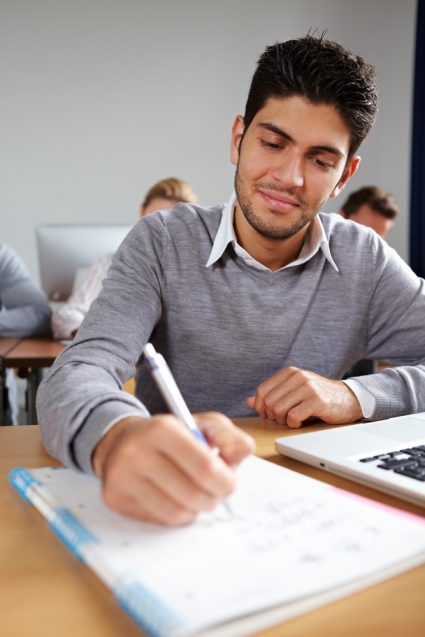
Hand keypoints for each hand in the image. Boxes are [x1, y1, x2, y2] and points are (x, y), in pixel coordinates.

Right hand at [92, 412, 254, 524]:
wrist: (122, 440)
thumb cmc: (171, 435)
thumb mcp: (203, 425)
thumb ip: (229, 437)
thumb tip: (241, 453)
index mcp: (162, 429)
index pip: (205, 468)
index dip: (225, 482)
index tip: (230, 483)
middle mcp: (137, 451)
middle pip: (192, 494)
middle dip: (213, 499)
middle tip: (215, 493)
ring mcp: (122, 476)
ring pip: (176, 513)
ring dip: (195, 510)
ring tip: (196, 495)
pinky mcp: (114, 497)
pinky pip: (158, 520)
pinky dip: (175, 515)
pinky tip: (175, 499)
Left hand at [247, 367, 362, 426]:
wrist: (349, 399)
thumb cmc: (319, 397)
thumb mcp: (294, 391)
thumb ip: (273, 395)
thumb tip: (248, 401)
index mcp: (289, 373)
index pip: (262, 390)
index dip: (260, 407)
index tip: (267, 415)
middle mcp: (298, 377)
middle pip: (268, 402)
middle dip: (272, 416)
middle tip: (283, 419)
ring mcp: (308, 388)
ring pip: (278, 409)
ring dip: (283, 420)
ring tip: (292, 419)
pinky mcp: (317, 401)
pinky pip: (293, 417)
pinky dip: (294, 424)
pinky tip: (300, 422)